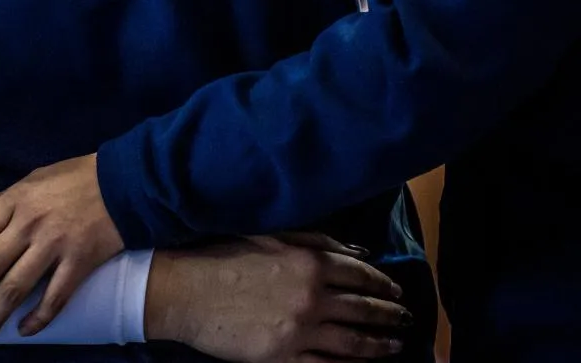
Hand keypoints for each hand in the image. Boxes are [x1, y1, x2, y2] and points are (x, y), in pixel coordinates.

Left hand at [0, 153, 121, 346]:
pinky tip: (23, 331)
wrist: (122, 181)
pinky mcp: (80, 262)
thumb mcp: (31, 182)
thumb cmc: (72, 179)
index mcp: (12, 202)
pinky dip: (38, 318)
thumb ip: (6, 207)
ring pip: (15, 288)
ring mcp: (54, 245)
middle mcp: (28, 225)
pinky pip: (55, 297)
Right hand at [146, 235, 410, 361]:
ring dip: (380, 344)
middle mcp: (312, 298)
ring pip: (355, 342)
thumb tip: (359, 254)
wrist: (182, 291)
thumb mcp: (268, 236)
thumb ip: (315, 241)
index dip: (384, 283)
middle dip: (390, 314)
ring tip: (394, 344)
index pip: (362, 274)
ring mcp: (300, 332)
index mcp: (309, 263)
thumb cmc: (221, 257)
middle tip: (405, 318)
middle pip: (365, 309)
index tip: (396, 289)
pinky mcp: (284, 357)